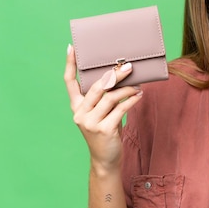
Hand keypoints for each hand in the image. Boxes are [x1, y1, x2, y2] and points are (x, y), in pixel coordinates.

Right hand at [64, 45, 142, 173]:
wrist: (106, 159)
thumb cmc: (106, 132)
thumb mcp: (101, 114)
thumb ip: (104, 98)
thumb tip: (120, 75)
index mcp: (76, 107)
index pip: (69, 82)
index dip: (70, 64)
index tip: (71, 48)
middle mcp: (80, 113)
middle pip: (96, 86)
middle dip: (114, 74)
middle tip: (128, 66)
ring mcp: (90, 122)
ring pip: (110, 97)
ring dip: (127, 88)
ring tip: (139, 84)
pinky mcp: (103, 129)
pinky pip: (120, 109)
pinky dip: (131, 100)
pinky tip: (139, 95)